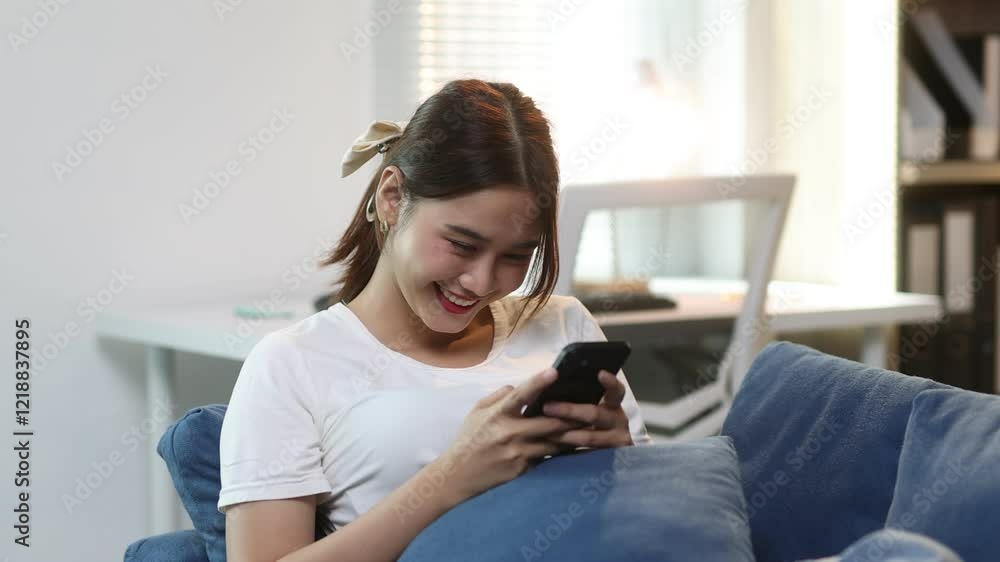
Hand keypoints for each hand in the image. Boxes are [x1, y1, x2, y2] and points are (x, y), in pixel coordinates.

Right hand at [431, 367, 589, 506]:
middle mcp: (510, 433)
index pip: (520, 395)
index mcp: (497, 414)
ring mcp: (518, 453)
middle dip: (571, 415)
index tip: (555, 371)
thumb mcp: (477, 411)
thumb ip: (499, 396)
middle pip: (548, 422)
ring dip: (573, 435)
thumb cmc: (469, 438)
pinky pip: (547, 457)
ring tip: (592, 426)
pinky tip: (576, 446)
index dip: (538, 382)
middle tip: (592, 405)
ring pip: (554, 442)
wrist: (458, 475)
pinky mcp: (523, 469)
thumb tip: (518, 387)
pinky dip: (561, 451)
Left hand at [539, 369, 633, 450]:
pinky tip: (555, 449)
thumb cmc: (591, 425)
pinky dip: (570, 451)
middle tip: (547, 407)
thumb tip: (553, 382)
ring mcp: (617, 441)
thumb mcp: (593, 410)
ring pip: (588, 436)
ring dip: (565, 434)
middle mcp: (618, 421)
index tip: (599, 373)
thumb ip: (581, 400)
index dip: (610, 382)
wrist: (611, 459)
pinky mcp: (610, 459)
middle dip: (569, 410)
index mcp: (614, 405)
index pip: (616, 391)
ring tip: (545, 431)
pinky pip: (587, 455)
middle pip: (594, 413)